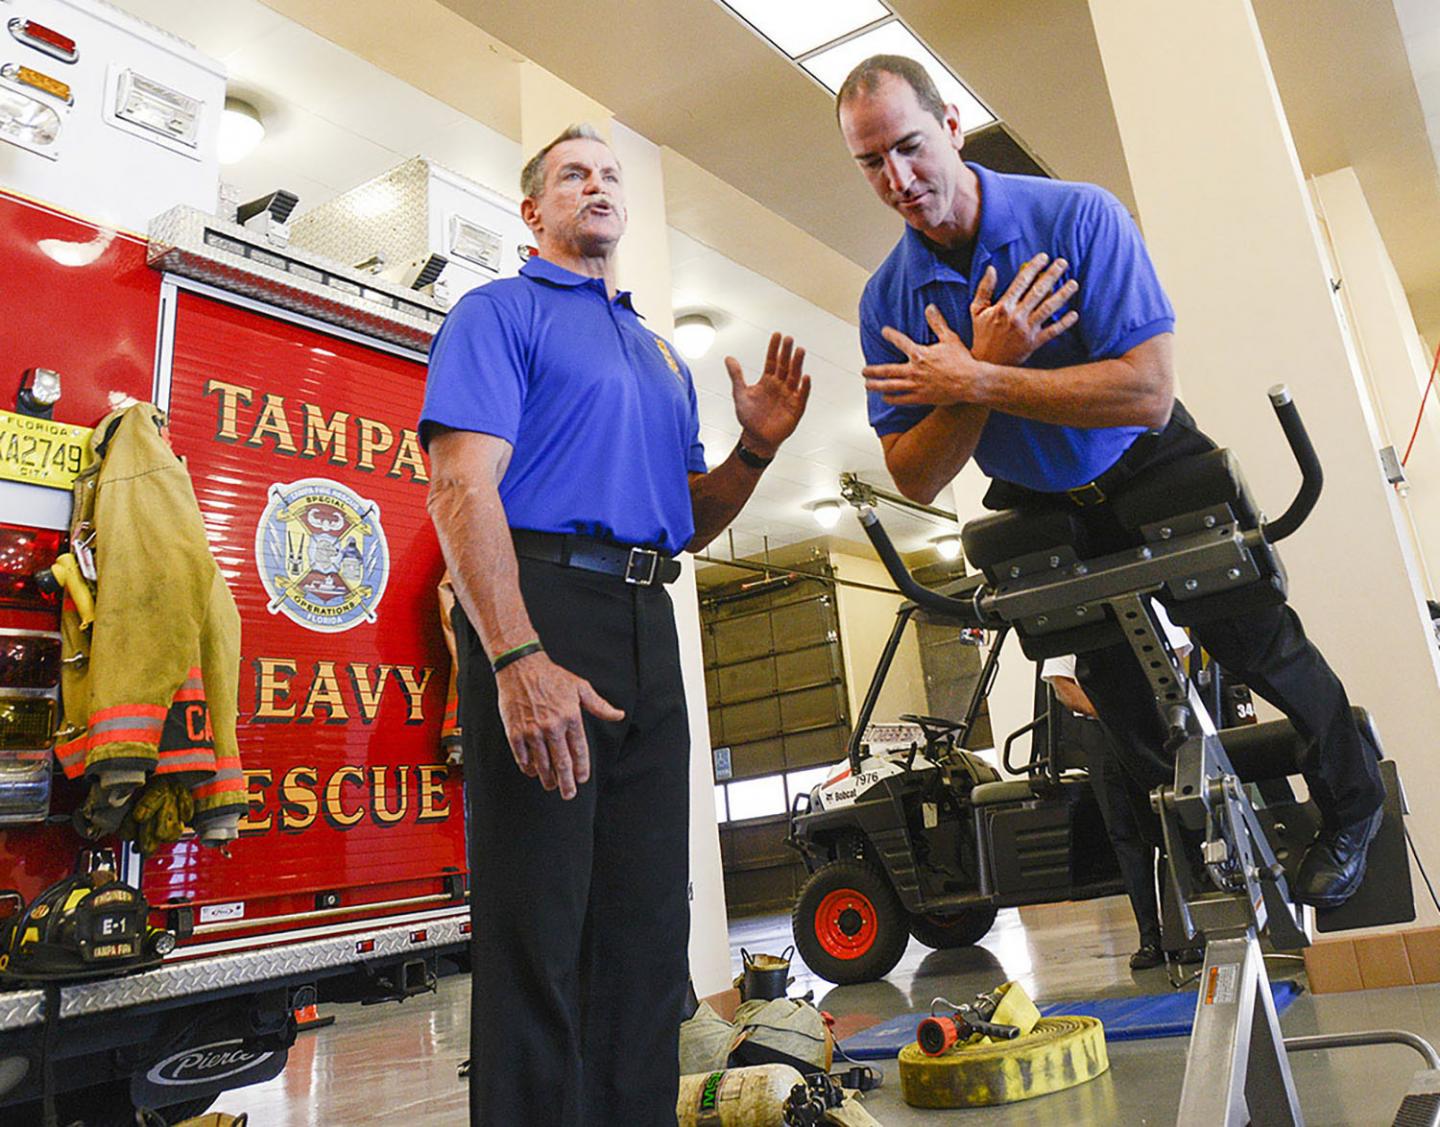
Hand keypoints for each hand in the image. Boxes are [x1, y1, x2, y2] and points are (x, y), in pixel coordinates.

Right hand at [494, 653, 623, 799]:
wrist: (521, 666)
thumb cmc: (552, 676)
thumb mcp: (580, 687)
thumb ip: (600, 705)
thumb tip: (619, 715)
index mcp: (571, 717)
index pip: (579, 750)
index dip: (581, 768)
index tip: (582, 779)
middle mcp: (552, 726)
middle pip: (561, 762)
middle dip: (566, 782)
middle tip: (569, 794)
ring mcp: (532, 731)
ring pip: (542, 763)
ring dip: (547, 778)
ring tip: (551, 785)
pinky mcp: (514, 732)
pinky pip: (522, 757)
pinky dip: (528, 767)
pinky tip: (533, 771)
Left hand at [726, 332, 811, 458]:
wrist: (755, 438)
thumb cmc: (749, 417)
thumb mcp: (740, 393)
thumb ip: (736, 375)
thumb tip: (728, 358)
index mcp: (768, 381)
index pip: (772, 360)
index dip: (774, 348)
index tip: (777, 335)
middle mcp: (780, 386)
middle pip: (785, 366)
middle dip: (787, 352)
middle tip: (789, 339)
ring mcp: (789, 396)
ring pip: (794, 377)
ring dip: (797, 364)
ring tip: (799, 351)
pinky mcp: (795, 408)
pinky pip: (802, 395)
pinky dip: (804, 387)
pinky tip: (806, 377)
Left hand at [863, 305, 980, 405]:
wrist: (971, 382)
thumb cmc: (962, 360)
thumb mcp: (950, 338)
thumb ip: (937, 323)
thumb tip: (930, 307)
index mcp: (920, 354)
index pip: (901, 341)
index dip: (891, 335)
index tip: (884, 331)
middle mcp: (914, 370)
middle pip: (887, 370)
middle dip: (873, 370)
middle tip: (864, 370)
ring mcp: (916, 385)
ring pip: (891, 386)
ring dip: (877, 385)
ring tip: (867, 385)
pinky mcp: (921, 398)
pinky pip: (902, 400)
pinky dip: (892, 399)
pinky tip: (886, 398)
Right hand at [970, 253, 1078, 365]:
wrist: (986, 363)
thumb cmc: (982, 334)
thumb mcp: (976, 310)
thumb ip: (984, 289)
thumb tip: (991, 268)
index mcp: (1003, 307)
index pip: (1021, 282)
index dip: (1034, 267)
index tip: (1044, 257)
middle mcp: (1016, 317)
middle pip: (1038, 291)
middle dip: (1052, 275)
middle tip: (1063, 263)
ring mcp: (1027, 330)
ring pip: (1048, 309)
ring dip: (1063, 295)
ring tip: (1073, 283)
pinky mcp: (1034, 343)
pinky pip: (1052, 331)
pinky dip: (1064, 324)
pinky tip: (1074, 314)